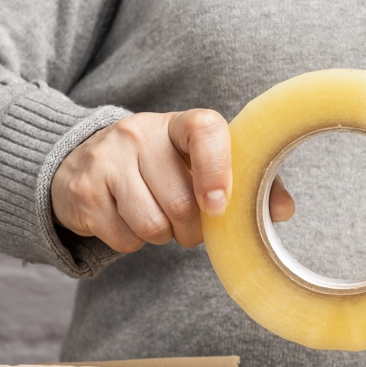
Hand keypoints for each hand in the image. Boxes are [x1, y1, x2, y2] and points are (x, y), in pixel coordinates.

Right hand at [51, 109, 294, 251]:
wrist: (82, 165)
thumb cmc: (159, 170)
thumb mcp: (197, 166)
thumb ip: (245, 185)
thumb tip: (283, 209)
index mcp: (177, 124)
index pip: (205, 130)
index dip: (218, 171)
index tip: (218, 205)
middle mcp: (139, 132)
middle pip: (181, 204)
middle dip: (190, 229)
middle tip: (184, 222)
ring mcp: (106, 158)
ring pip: (152, 226)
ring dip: (160, 237)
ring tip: (153, 218)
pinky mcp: (83, 190)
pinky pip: (124, 238)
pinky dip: (131, 242)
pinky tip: (124, 220)